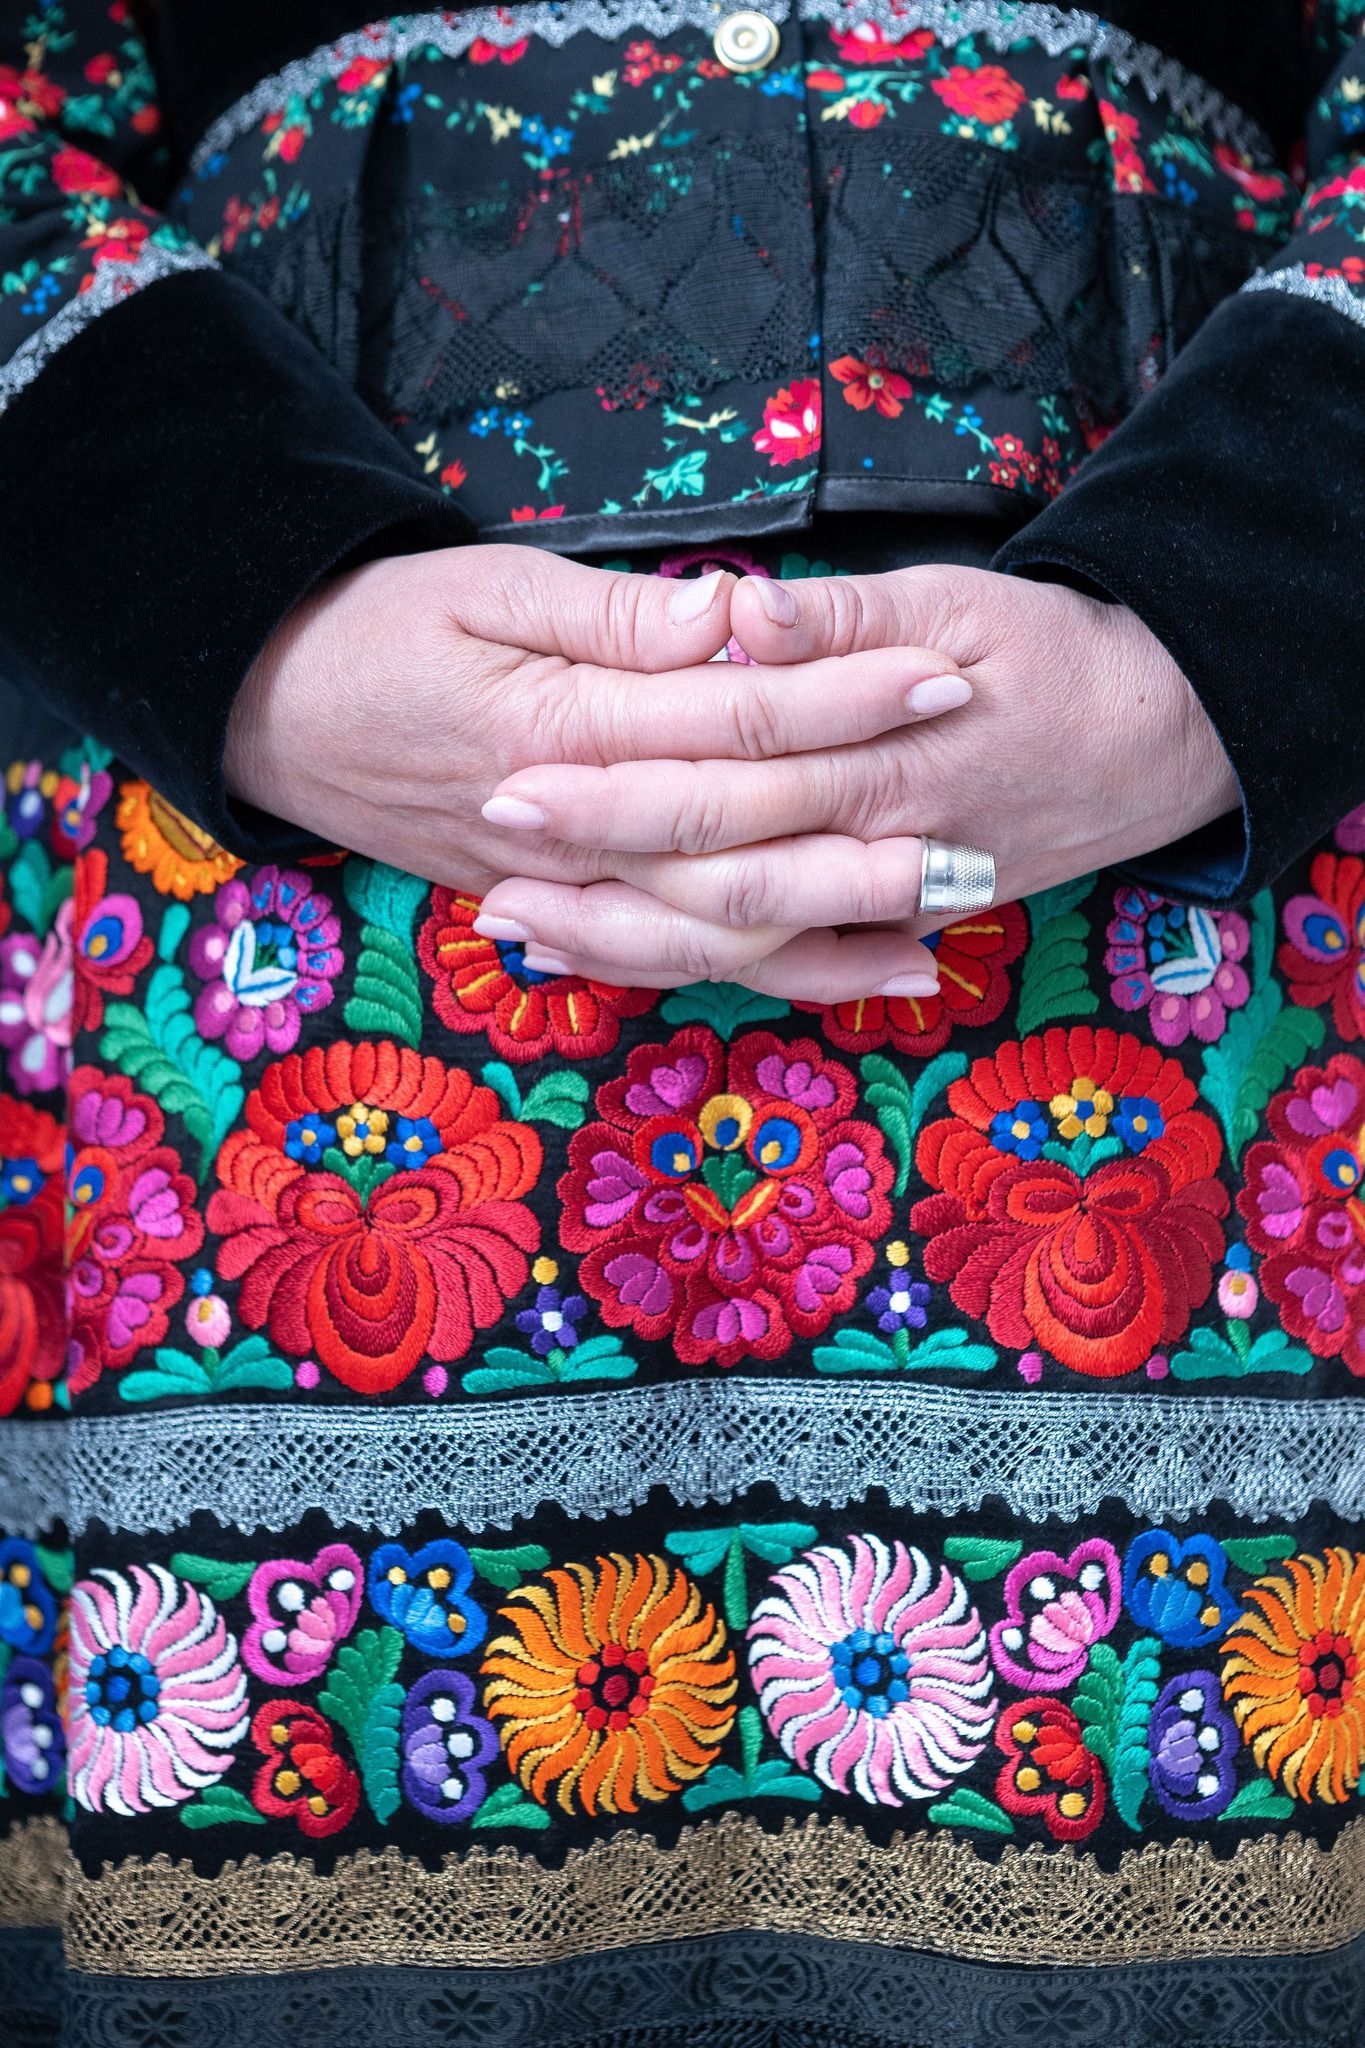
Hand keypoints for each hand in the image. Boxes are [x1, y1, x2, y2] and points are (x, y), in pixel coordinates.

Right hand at [225, 545, 966, 999]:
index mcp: (565, 728)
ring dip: (827, 940)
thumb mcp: (486, 587)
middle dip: (865, 847)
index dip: (844, 700)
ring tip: (934, 939)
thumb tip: (730, 620)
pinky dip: (752, 975)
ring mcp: (564, 884)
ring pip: (711, 936)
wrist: (273, 713)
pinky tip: (828, 974)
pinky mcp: (557, 908)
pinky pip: (667, 962)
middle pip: (743, 853)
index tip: (943, 678)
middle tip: (978, 843)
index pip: (734, 720)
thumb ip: (614, 618)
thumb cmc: (378, 631)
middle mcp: (574, 829)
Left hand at [477, 564, 1239, 983]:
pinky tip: (630, 963)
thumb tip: (737, 615)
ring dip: (629, 946)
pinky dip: (704, 973)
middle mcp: (870, 844)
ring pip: (739, 945)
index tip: (512, 783)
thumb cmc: (1054, 652)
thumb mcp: (955, 599)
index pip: (716, 779)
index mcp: (871, 754)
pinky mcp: (895, 921)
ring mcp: (884, 899)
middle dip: (592, 885)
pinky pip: (791, 966)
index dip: (610, 790)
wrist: (1162, 734)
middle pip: (709, 881)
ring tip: (526, 937)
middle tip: (483, 880)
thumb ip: (837, 616)